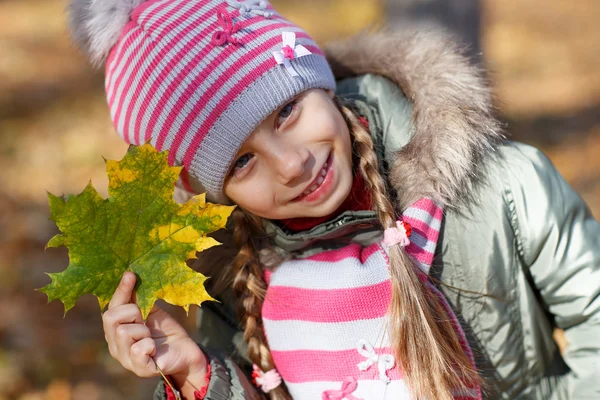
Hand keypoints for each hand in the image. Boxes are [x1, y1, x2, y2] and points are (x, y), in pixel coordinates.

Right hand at [102, 272, 207, 393]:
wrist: (185, 350)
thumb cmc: (165, 331)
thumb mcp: (151, 311)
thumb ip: (138, 298)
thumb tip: (130, 274)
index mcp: (115, 331)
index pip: (110, 308)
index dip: (121, 291)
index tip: (131, 274)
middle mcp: (115, 346)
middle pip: (110, 318)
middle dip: (132, 312)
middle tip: (145, 319)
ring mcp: (126, 359)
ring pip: (123, 333)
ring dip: (143, 330)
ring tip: (151, 335)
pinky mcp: (140, 369)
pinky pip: (138, 350)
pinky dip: (149, 345)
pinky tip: (154, 347)